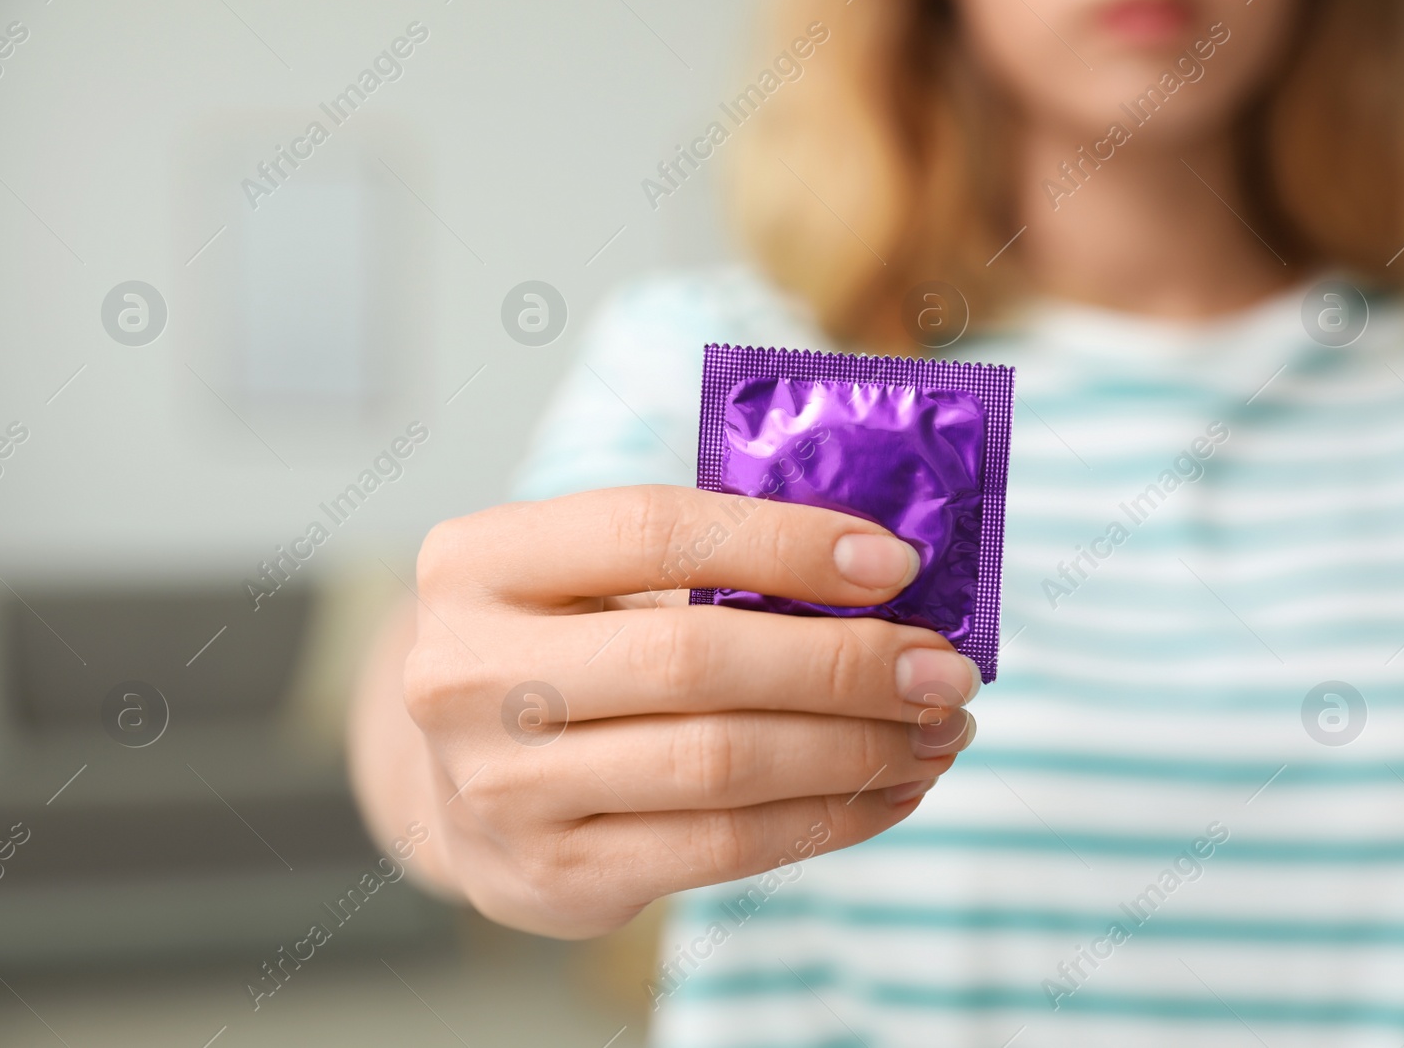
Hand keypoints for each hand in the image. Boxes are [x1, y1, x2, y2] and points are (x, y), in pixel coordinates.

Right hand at [399, 485, 979, 937]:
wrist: (459, 785)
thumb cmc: (561, 651)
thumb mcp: (591, 578)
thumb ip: (706, 561)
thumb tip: (883, 575)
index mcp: (477, 562)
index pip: (652, 528)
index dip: (786, 542)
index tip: (895, 561)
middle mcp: (467, 673)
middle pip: (695, 656)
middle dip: (846, 661)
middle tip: (944, 667)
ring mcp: (502, 786)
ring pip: (722, 761)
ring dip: (858, 745)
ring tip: (936, 729)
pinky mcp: (557, 874)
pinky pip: (727, 847)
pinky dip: (831, 815)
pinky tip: (889, 787)